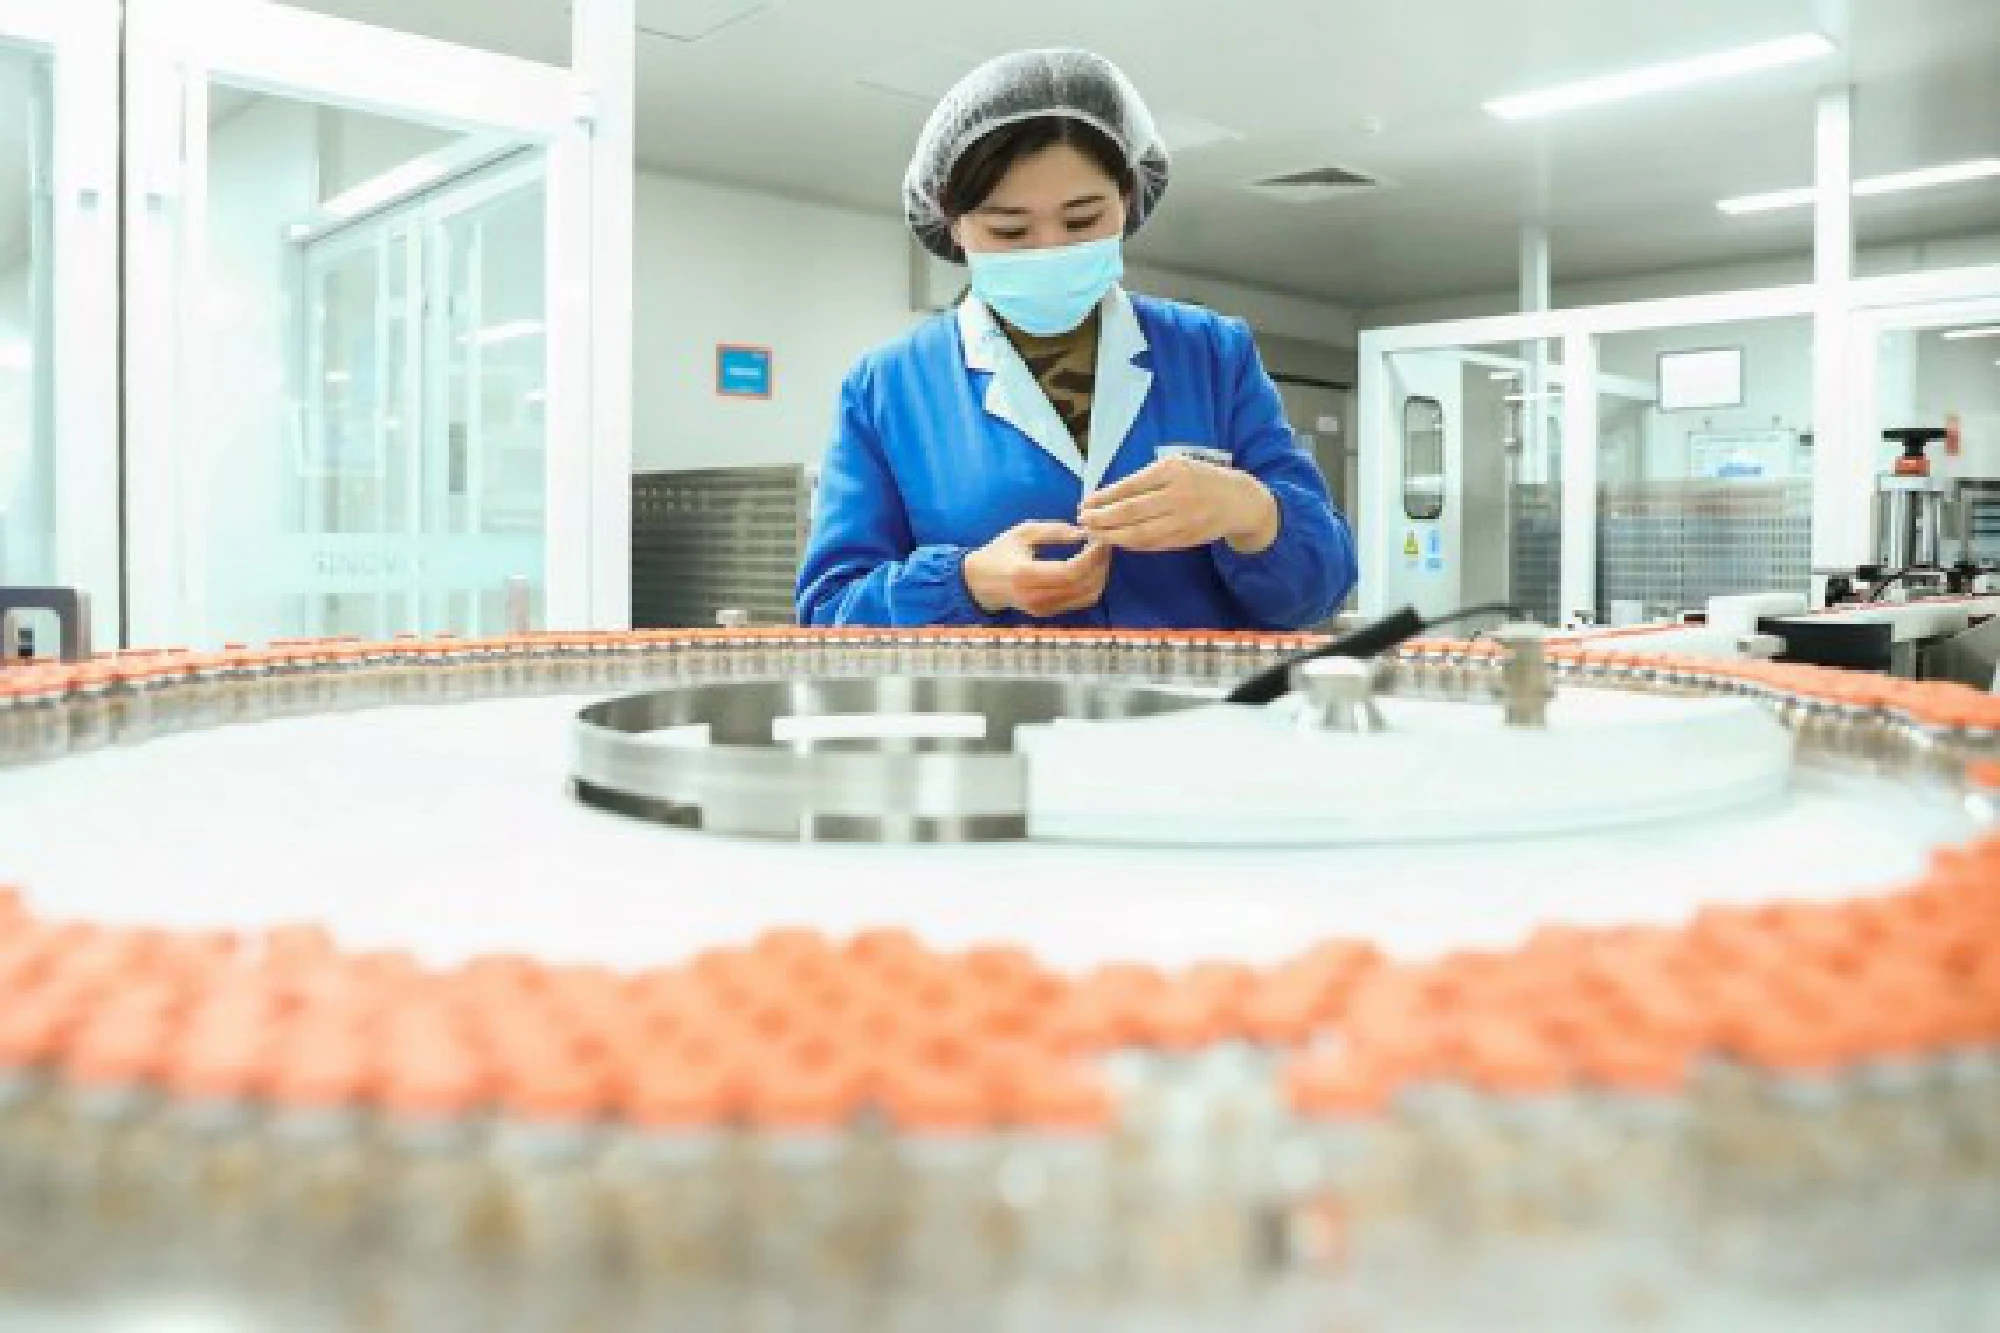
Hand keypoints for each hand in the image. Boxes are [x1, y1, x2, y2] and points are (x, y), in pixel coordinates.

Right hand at [963, 521, 1112, 616]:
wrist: (981, 583)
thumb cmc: (1000, 553)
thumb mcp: (1022, 533)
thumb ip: (1052, 531)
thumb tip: (1082, 533)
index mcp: (1025, 574)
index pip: (1070, 572)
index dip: (1092, 556)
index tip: (1100, 539)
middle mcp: (1036, 597)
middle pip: (1084, 585)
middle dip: (1101, 564)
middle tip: (1105, 544)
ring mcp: (1043, 609)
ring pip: (1088, 596)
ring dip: (1101, 575)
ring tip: (1100, 555)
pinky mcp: (1049, 613)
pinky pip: (1081, 601)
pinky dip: (1093, 584)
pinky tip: (1092, 568)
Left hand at [1078, 454, 1279, 553]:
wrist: (1238, 501)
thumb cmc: (1199, 478)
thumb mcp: (1176, 466)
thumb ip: (1146, 479)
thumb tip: (1106, 496)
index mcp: (1173, 470)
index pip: (1129, 486)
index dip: (1103, 497)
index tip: (1085, 503)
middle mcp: (1178, 495)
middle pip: (1130, 512)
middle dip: (1102, 519)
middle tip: (1083, 521)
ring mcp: (1183, 520)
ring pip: (1139, 533)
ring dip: (1112, 535)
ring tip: (1093, 533)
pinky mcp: (1186, 539)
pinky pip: (1151, 544)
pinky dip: (1130, 544)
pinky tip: (1115, 540)